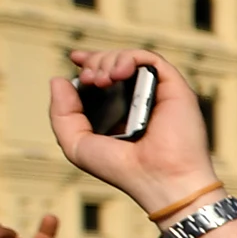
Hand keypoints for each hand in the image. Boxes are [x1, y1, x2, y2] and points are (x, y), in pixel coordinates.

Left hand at [50, 50, 215, 215]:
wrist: (158, 179)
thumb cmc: (124, 170)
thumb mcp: (77, 144)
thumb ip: (62, 113)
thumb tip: (59, 79)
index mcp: (121, 113)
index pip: (104, 76)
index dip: (89, 62)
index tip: (75, 59)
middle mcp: (141, 100)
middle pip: (114, 63)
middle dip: (95, 63)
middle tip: (91, 80)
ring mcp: (158, 93)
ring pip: (131, 58)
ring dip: (109, 60)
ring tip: (102, 80)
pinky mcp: (175, 88)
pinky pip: (151, 59)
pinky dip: (130, 57)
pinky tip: (118, 73)